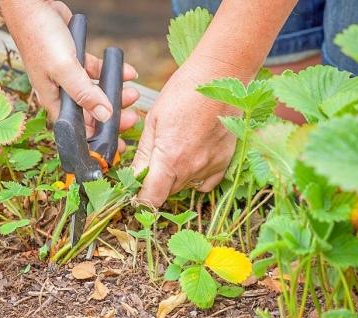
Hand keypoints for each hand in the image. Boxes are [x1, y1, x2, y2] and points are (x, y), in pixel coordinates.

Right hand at [1, 0, 139, 148]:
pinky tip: (128, 72)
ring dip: (116, 95)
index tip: (116, 146)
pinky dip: (113, 73)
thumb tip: (104, 116)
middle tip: (133, 118)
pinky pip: (98, 72)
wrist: (33, 5)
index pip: (78, 129)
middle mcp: (61, 93)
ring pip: (97, 94)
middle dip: (113, 117)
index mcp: (53, 101)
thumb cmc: (40, 37)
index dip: (97, 140)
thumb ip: (84, 93)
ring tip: (134, 93)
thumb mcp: (64, 68)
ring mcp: (69, 77)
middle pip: (91, 113)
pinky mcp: (76, 61)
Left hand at [132, 57, 243, 206]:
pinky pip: (205, 182)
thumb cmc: (183, 93)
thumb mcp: (154, 120)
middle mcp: (191, 168)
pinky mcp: (224, 161)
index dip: (140, 199)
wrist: (220, 78)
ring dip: (174, 178)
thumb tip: (133, 178)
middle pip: (166, 193)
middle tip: (153, 160)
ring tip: (175, 150)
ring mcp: (210, 167)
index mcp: (169, 159)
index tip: (135, 190)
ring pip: (184, 186)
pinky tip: (191, 158)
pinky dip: (195, 177)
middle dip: (155, 183)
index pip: (151, 198)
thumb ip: (144, 155)